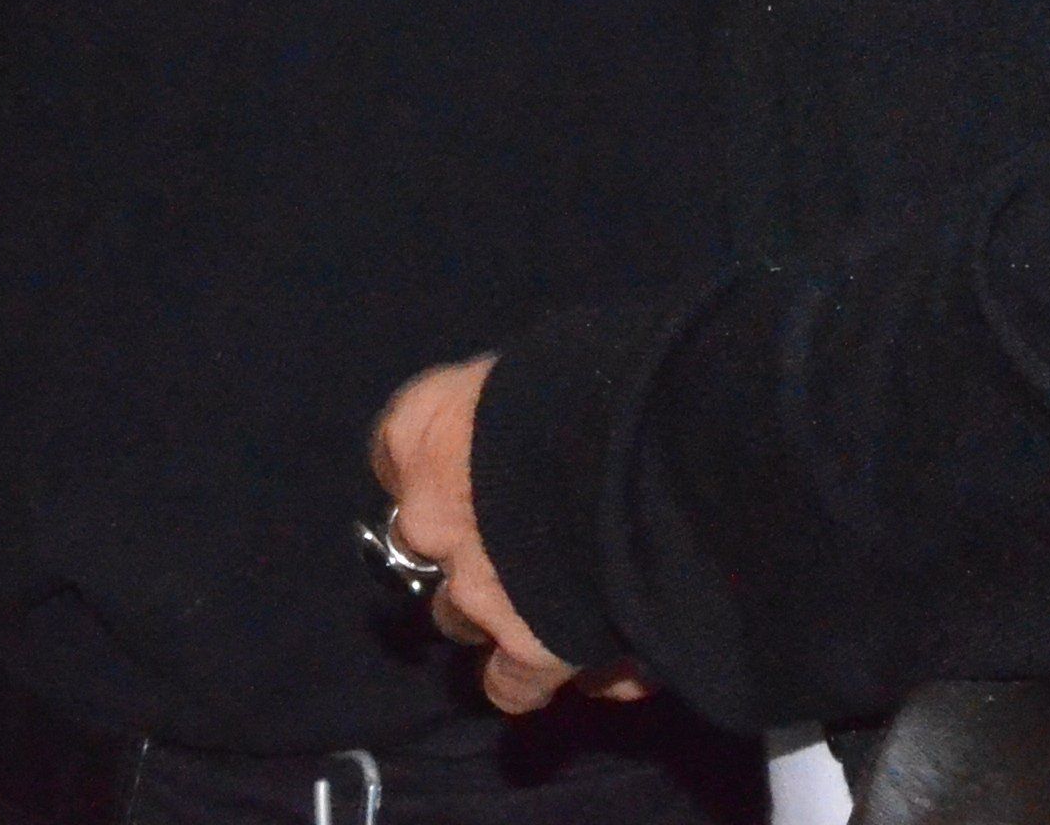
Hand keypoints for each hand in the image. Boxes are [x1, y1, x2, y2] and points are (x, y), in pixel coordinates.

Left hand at [369, 358, 654, 714]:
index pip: (398, 452)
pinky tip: (602, 655)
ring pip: (462, 619)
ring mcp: (474, 592)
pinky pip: (517, 683)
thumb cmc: (602, 379)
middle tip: (529, 532)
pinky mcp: (529, 651)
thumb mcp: (549, 365)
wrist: (651, 453)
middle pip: (426, 546)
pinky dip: (554, 670)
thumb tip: (546, 419)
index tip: (471, 463)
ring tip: (567, 599)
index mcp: (427, 433)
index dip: (439, 464)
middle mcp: (431, 520)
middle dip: (470, 546)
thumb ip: (524, 410)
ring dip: (502, 610)